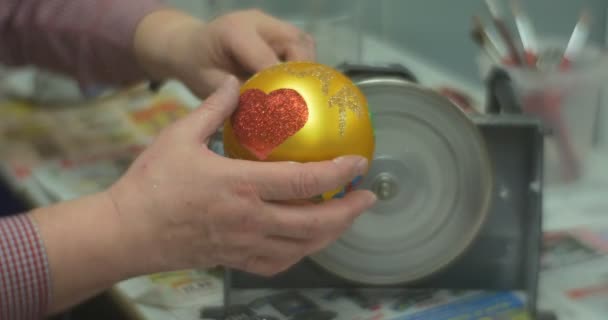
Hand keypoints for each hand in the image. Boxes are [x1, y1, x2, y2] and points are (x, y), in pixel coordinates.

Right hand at [107, 76, 375, 276]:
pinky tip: (307, 243)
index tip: (358, 163)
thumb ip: (213, 109)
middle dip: (348, 211)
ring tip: (345, 218)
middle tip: (366, 197)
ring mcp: (244, 244)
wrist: (126, 232)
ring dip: (331, 234)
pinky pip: (278, 264)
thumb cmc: (150, 185)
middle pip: (314, 223)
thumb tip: (235, 84)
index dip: (337, 172)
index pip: (303, 182)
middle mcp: (250, 219)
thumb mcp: (179, 137)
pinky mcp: (235, 260)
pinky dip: (300, 253)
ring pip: (302, 247)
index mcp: (240, 186)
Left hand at [134, 8, 315, 97]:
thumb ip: (235, 96)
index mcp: (236, 32)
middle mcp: (258, 21)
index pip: (269, 61)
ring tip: (301, 95)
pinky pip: (301, 45)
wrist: (189, 46)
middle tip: (299, 104)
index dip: (281, 87)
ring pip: (304, 44)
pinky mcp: (279, 30)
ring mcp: (271, 23)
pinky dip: (303, 65)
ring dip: (306, 70)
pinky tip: (297, 84)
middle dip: (300, 77)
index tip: (288, 112)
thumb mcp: (208, 85)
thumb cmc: (195, 67)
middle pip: (295, 46)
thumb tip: (266, 112)